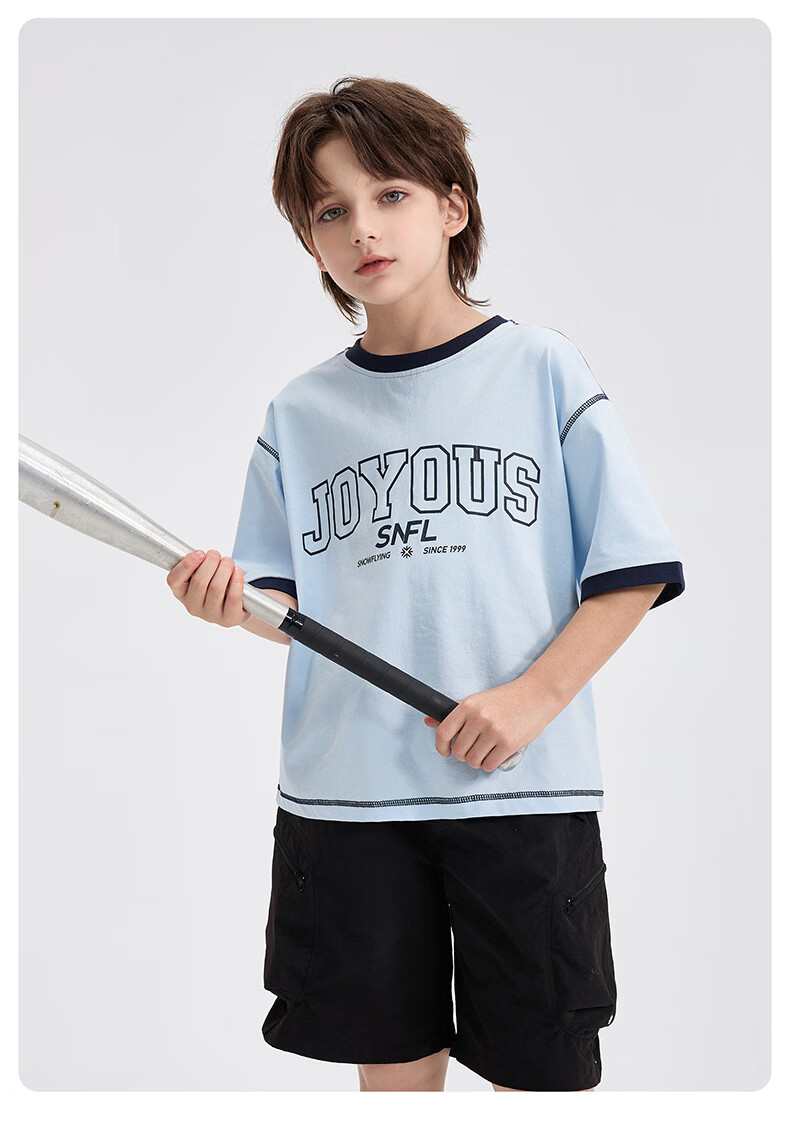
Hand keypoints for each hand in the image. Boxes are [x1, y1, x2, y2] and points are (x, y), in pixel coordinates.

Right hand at [166, 549, 251, 627]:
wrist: (235, 606)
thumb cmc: (214, 585)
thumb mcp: (201, 574)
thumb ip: (198, 565)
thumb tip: (203, 555)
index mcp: (181, 593)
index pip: (174, 580)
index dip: (186, 564)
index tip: (200, 552)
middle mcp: (193, 606)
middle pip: (199, 582)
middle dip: (210, 562)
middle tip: (216, 554)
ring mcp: (210, 615)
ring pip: (216, 588)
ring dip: (224, 569)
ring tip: (228, 561)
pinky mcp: (228, 619)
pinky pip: (233, 598)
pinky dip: (236, 581)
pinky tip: (237, 571)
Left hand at [423, 678, 557, 772]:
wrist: (537, 695)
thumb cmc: (506, 699)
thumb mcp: (478, 701)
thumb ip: (454, 714)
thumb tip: (428, 721)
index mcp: (468, 705)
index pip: (443, 732)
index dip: (441, 747)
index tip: (445, 751)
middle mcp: (478, 718)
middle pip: (458, 751)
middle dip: (464, 755)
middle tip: (474, 749)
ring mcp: (493, 731)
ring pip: (473, 760)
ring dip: (478, 761)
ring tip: (486, 751)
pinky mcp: (508, 743)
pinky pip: (489, 765)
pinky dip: (490, 763)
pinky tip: (496, 754)